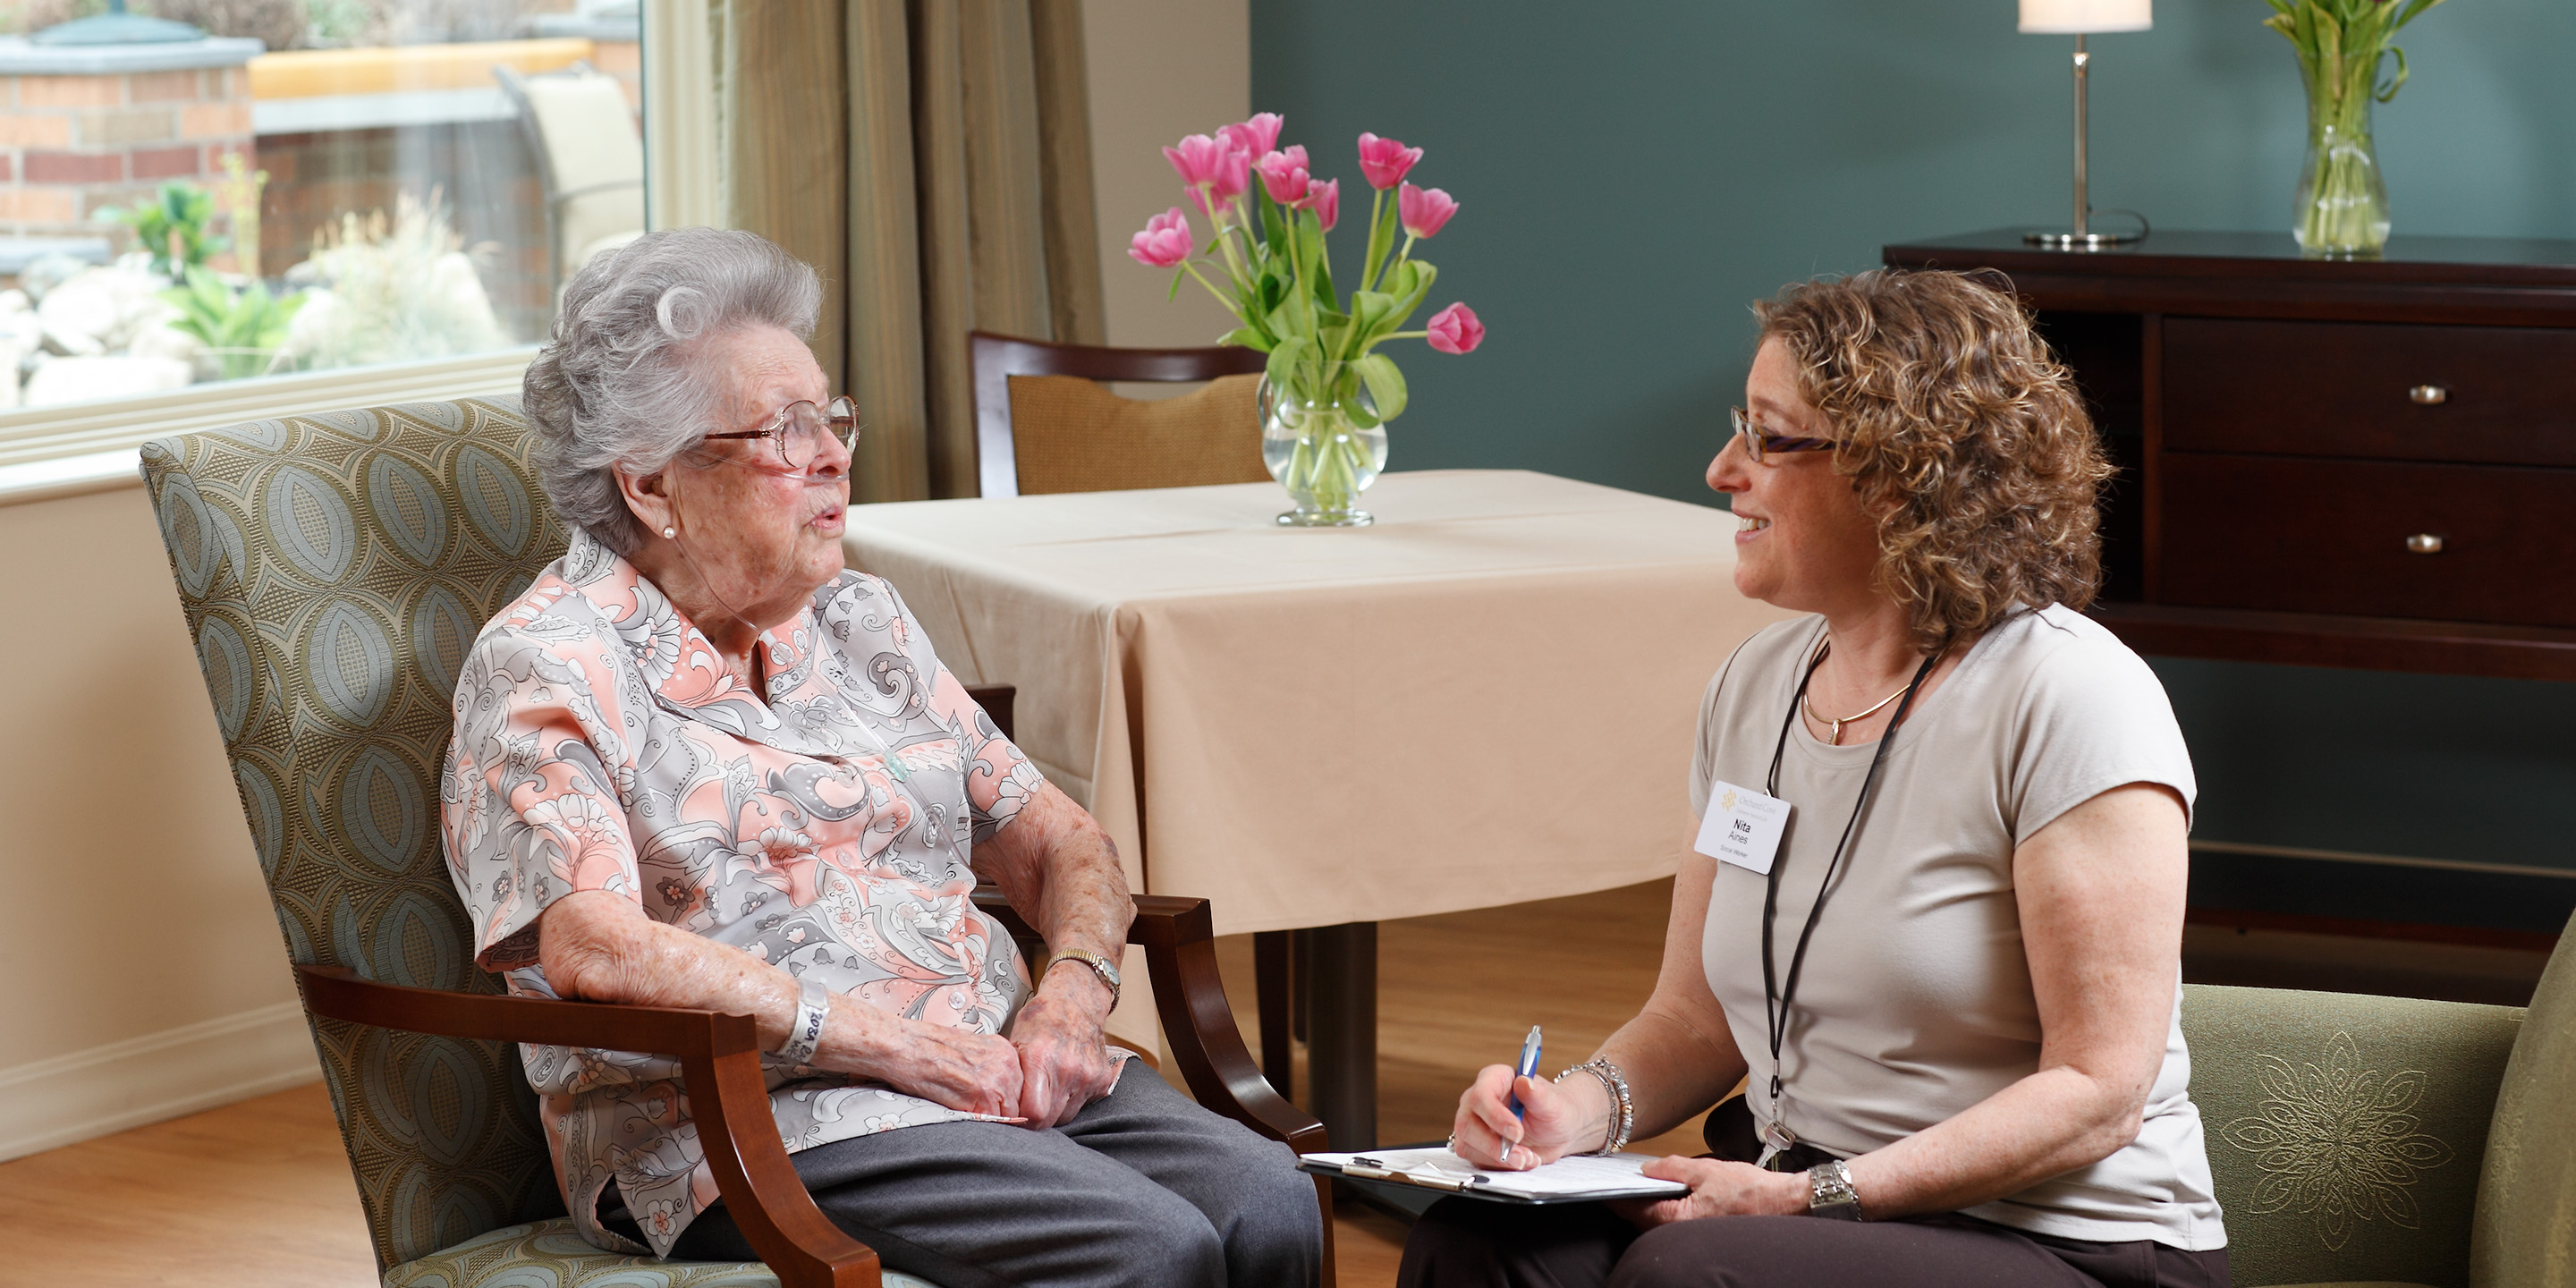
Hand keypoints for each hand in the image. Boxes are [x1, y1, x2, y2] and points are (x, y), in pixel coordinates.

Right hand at [866, 1019, 1024, 1118]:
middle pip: (1019, 1103)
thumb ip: (989, 1069)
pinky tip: (961, 1112)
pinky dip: (979, 1124)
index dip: (1009, 1103)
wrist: (902, 1045)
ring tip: (967, 1113)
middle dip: (1002, 1113)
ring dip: (991, 1120)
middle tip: (979, 1115)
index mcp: (1004, 1050)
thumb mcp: (969, 1051)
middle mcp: (1006, 1062)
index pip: (1022, 1088)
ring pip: (1009, 1115)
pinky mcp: (982, 1094)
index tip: (997, 1109)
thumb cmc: (926, 1048)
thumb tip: (1000, 1094)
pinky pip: (992, 1121)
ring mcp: (997, 1078)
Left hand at [1008, 972, 1122, 1128]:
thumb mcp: (1014, 1040)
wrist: (1077, 1000)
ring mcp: (1088, 1075)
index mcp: (1041, 1058)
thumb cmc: (1042, 1019)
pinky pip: (1083, 1105)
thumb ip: (1010, 1076)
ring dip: (1055, 1110)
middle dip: (1037, 1118)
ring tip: (1048, 1089)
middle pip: (1050, 1120)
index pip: (1033, 1113)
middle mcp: (1068, 1069)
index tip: (1017, 1113)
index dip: (1022, 1119)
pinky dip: (1072, 1100)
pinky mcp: (1102, 1079)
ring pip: (1067, 1116)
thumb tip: (998, 1106)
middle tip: (1030, 1102)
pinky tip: (1065, 1082)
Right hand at [1449, 1063, 1593, 1170]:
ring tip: (1528, 1157)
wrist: (1556, 1131)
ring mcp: (1473, 1123)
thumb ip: (1537, 1093)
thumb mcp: (1552, 1102)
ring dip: (1499, 1159)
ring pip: (1467, 1145)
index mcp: (1493, 1079)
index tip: (1517, 1133)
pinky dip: (1500, 1166)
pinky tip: (1521, 1160)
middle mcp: (1477, 1100)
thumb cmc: (1554, 1110)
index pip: (1480, 1096)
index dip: (1495, 1117)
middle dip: (1495, 1146)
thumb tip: (1524, 1082)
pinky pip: (1476, 1160)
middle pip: (1467, 1124)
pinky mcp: (1474, 1145)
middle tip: (1523, 1155)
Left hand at [1613, 1156, 1806, 1227]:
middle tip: (1617, 1180)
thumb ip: (1672, 1169)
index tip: (1603, 1185)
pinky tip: (1664, 1194)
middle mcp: (1682, 1232)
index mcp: (1679, 1218)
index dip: (1618, 1195)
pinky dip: (1663, 1208)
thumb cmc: (1751, 1191)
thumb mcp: (1707, 1170)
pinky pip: (1673, 1222)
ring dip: (1646, 1205)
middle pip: (1642, 1219)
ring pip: (1657, 1222)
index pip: (1636, 1209)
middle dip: (1629, 1200)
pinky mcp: (1701, 1232)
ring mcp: (1692, 1234)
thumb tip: (1646, 1169)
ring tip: (1639, 1184)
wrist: (1785, 1204)